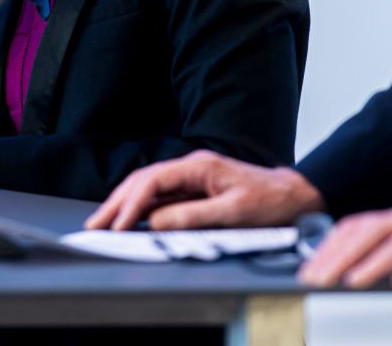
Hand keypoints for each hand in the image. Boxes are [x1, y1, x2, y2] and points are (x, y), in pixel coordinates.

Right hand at [87, 150, 324, 230]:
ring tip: (105, 221)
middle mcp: (191, 167)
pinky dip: (141, 208)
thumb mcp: (234, 212)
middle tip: (96, 224)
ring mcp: (192, 177)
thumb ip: (194, 215)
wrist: (295, 195)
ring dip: (125, 204)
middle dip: (117, 203)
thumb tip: (158, 221)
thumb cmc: (271, 201)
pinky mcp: (196, 189)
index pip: (153, 182)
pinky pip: (161, 196)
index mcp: (198, 166)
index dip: (132, 205)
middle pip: (143, 181)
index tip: (119, 225)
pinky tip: (131, 218)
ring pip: (148, 188)